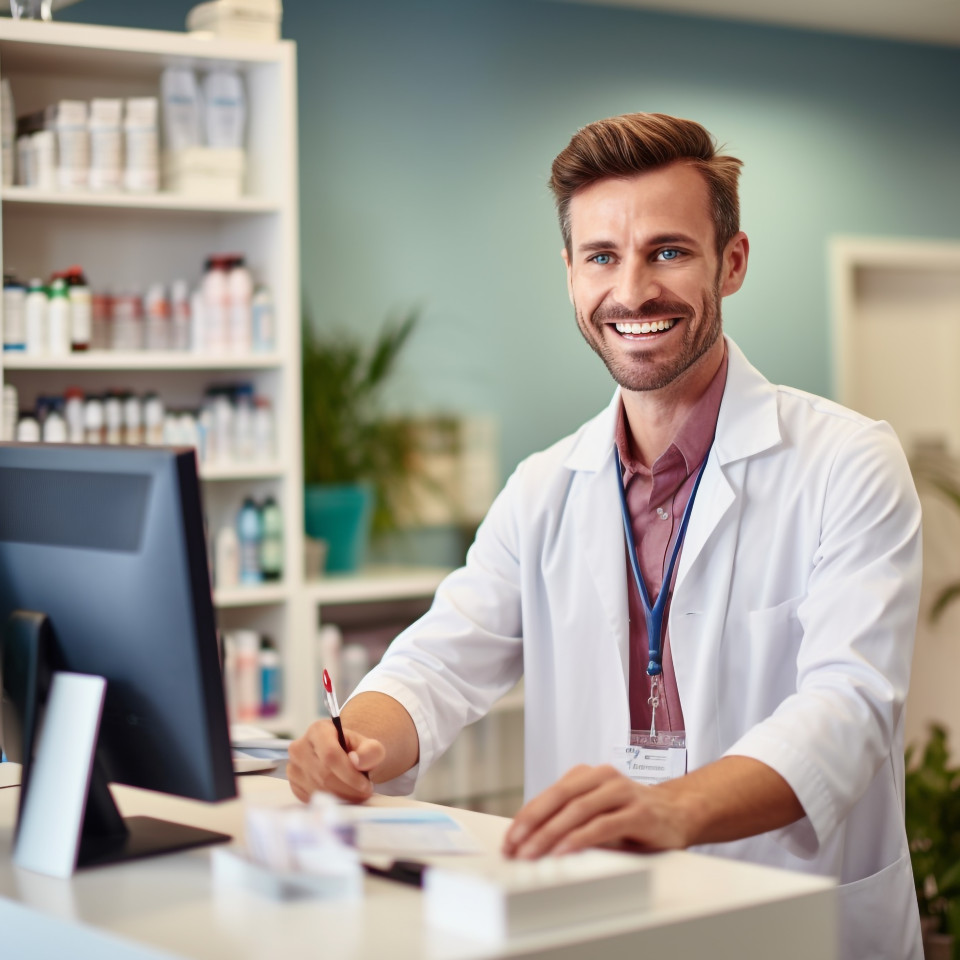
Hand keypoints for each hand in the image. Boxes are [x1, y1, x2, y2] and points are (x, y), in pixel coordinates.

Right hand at [287, 718, 384, 802]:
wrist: (343, 758)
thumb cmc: (356, 751)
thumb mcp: (370, 746)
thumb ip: (371, 751)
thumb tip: (357, 761)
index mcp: (318, 730)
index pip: (330, 755)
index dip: (349, 774)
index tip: (365, 786)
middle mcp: (300, 747)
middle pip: (324, 774)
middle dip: (348, 789)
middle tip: (365, 793)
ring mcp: (294, 767)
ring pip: (318, 789)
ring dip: (342, 797)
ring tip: (357, 794)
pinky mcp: (294, 785)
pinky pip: (312, 799)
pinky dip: (331, 802)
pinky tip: (344, 797)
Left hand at [502, 764, 689, 858]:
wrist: (679, 812)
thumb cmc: (633, 814)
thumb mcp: (598, 811)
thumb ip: (572, 817)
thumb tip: (532, 840)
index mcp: (589, 775)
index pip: (551, 794)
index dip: (527, 815)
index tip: (510, 839)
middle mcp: (604, 778)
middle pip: (560, 798)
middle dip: (533, 823)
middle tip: (514, 845)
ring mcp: (623, 793)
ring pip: (578, 811)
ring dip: (551, 833)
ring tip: (532, 853)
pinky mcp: (639, 813)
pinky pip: (603, 825)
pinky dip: (580, 838)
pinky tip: (564, 851)